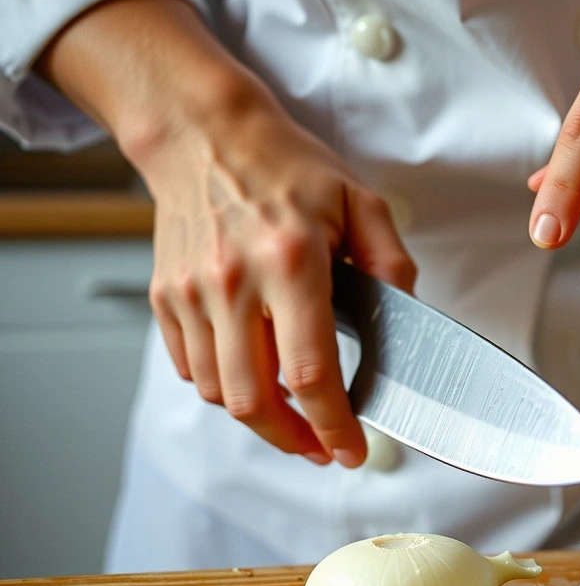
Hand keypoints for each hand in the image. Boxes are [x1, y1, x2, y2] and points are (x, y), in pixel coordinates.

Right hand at [37, 0, 414, 466]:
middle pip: (254, 400)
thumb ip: (391, 263)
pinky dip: (224, 388)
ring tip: (293, 419)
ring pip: (219, 393)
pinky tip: (254, 380)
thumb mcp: (359, 201)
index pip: (309, 372)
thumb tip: (407, 319)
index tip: (350, 451)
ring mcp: (191, 293)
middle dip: (294, 440)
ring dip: (260, 420)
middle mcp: (232, 283)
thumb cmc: (285, 166)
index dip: (333, 425)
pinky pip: (191, 369)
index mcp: (290, 262)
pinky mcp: (166, 298)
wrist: (203, 134)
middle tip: (322, 448)